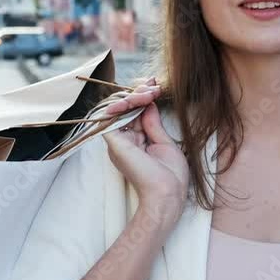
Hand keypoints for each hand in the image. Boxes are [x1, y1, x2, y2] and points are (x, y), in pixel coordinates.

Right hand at [103, 78, 189, 225]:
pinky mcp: (115, 143)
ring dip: (134, 95)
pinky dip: (121, 104)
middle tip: (154, 86)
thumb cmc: (170, 175)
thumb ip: (153, 123)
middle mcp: (124, 140)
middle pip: (124, 108)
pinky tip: (136, 99)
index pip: (133, 112)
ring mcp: (118, 141)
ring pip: (116, 108)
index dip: (142, 96)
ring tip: (150, 92)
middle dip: (139, 92)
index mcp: (135, 141)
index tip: (155, 85)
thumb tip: (149, 103)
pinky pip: (108, 117)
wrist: (167, 193)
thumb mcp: (164, 143)